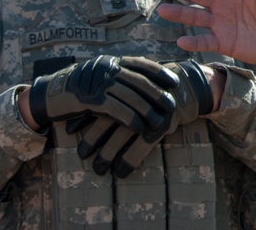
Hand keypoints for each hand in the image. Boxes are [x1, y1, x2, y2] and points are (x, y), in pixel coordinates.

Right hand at [27, 55, 175, 134]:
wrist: (50, 96)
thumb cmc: (80, 89)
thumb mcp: (101, 77)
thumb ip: (120, 76)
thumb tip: (147, 80)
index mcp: (112, 61)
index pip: (140, 64)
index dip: (159, 73)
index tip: (174, 82)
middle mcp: (106, 68)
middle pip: (138, 81)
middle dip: (157, 94)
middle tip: (172, 105)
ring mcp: (98, 82)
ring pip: (130, 96)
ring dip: (147, 110)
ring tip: (160, 122)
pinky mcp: (90, 99)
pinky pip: (115, 109)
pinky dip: (130, 119)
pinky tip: (140, 128)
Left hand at [72, 60, 213, 177]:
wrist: (186, 88)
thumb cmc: (154, 87)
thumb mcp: (135, 83)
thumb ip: (115, 91)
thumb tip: (84, 103)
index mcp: (125, 87)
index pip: (97, 104)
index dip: (82, 119)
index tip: (69, 131)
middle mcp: (134, 100)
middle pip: (105, 122)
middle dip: (91, 141)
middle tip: (81, 155)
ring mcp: (148, 113)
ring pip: (120, 137)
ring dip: (107, 155)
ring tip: (98, 169)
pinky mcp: (160, 126)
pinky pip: (140, 148)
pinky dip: (128, 161)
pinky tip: (120, 172)